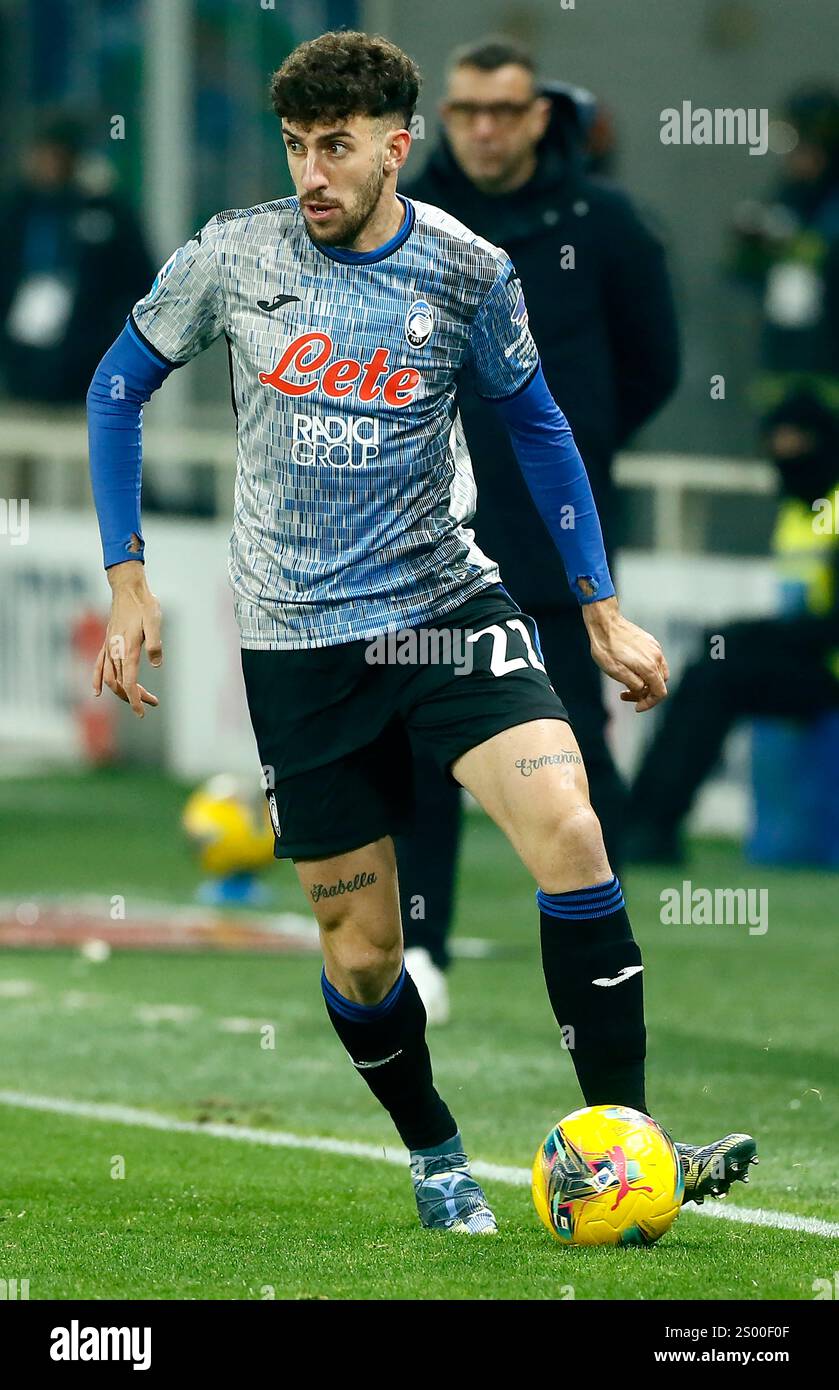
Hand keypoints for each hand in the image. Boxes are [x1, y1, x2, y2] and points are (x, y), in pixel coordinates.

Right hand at [93, 561, 161, 717]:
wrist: (127, 588)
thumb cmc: (144, 604)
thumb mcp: (155, 622)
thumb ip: (155, 644)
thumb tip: (155, 664)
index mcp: (128, 648)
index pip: (129, 682)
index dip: (135, 699)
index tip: (142, 712)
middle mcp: (115, 650)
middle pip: (120, 683)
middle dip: (134, 697)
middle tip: (152, 702)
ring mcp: (109, 647)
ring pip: (109, 678)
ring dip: (121, 692)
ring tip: (136, 699)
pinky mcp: (107, 642)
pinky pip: (99, 665)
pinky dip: (97, 680)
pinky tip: (96, 692)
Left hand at [582, 596, 668, 712]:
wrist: (605, 622)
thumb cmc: (606, 648)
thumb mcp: (615, 672)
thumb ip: (633, 684)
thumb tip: (643, 690)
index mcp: (649, 667)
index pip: (660, 693)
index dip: (649, 703)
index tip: (637, 708)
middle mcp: (656, 657)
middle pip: (659, 684)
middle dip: (645, 694)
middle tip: (625, 694)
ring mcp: (655, 648)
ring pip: (658, 673)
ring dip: (645, 682)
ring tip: (626, 683)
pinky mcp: (650, 642)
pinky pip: (654, 661)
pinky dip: (645, 670)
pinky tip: (630, 668)